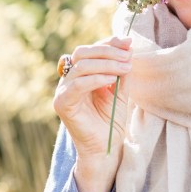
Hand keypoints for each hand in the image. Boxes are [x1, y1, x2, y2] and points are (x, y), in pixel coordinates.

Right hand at [53, 36, 132, 191]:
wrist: (106, 148)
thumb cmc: (111, 121)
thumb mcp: (121, 90)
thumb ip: (122, 70)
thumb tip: (128, 46)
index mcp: (81, 74)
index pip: (91, 50)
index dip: (108, 43)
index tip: (128, 42)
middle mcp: (69, 79)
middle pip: (83, 53)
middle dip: (107, 51)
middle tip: (128, 56)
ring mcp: (63, 90)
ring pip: (82, 66)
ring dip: (106, 64)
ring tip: (125, 68)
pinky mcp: (62, 103)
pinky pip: (77, 84)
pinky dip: (96, 79)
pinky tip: (111, 80)